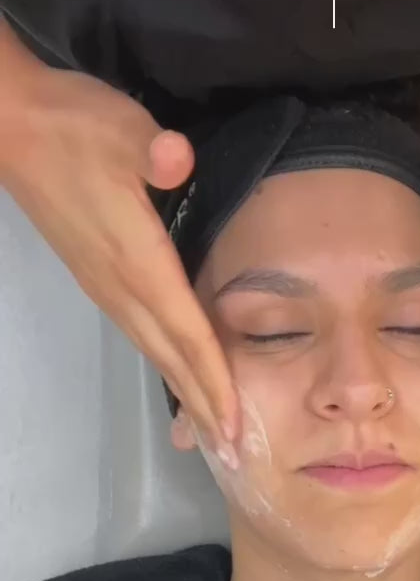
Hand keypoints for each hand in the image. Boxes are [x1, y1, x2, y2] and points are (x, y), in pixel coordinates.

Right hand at [0, 55, 238, 451]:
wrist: (10, 125)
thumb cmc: (70, 125)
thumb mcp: (120, 126)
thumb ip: (151, 148)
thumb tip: (176, 158)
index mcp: (136, 261)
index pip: (186, 333)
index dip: (214, 381)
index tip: (236, 426)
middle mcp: (121, 287)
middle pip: (172, 359)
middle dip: (206, 409)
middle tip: (236, 455)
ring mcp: (106, 286)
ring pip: (155, 352)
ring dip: (187, 394)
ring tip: (214, 432)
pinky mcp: (97, 277)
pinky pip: (142, 335)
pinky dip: (168, 364)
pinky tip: (179, 375)